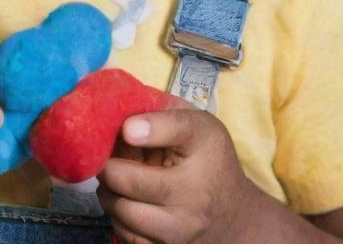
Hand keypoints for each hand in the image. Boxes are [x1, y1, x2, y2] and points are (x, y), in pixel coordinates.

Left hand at [97, 99, 253, 243]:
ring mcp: (181, 230)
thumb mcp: (197, 124)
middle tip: (106, 157)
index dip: (142, 128)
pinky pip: (127, 238)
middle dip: (108, 165)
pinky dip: (118, 219)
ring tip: (116, 179)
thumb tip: (120, 115)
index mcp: (204, 148)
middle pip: (128, 181)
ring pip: (121, 212)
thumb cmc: (209, 159)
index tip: (126, 128)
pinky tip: (126, 203)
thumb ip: (162, 111)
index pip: (174, 130)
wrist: (235, 215)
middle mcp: (194, 195)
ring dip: (109, 193)